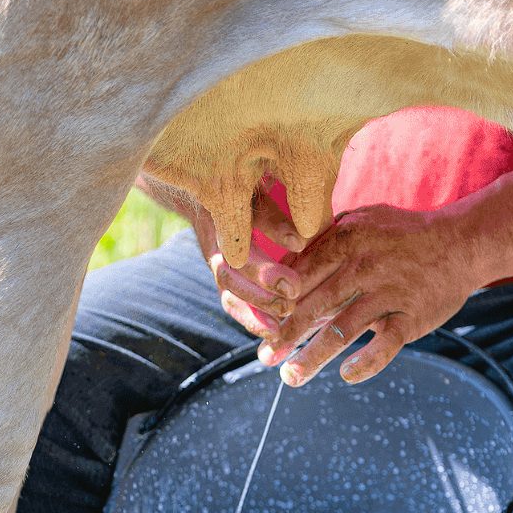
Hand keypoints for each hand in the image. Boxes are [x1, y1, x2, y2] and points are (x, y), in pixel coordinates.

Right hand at [190, 180, 307, 344]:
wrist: (211, 182)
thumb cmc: (244, 180)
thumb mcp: (257, 187)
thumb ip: (275, 216)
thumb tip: (300, 242)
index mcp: (222, 221)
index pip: (240, 249)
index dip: (264, 266)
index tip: (294, 274)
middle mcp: (216, 246)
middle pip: (230, 280)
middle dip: (261, 294)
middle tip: (292, 300)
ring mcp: (220, 264)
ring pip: (230, 297)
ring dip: (255, 313)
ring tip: (281, 329)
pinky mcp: (228, 278)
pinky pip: (234, 304)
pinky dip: (252, 319)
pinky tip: (274, 333)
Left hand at [257, 204, 489, 385]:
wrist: (463, 242)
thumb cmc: (400, 236)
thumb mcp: (361, 223)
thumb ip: (323, 243)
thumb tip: (281, 272)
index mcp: (347, 240)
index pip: (301, 274)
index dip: (277, 302)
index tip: (257, 324)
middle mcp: (365, 266)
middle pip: (315, 305)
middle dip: (286, 335)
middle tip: (265, 357)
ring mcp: (390, 293)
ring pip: (343, 329)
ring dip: (313, 357)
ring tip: (291, 377)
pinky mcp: (412, 317)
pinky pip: (385, 345)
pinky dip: (366, 362)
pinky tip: (346, 375)